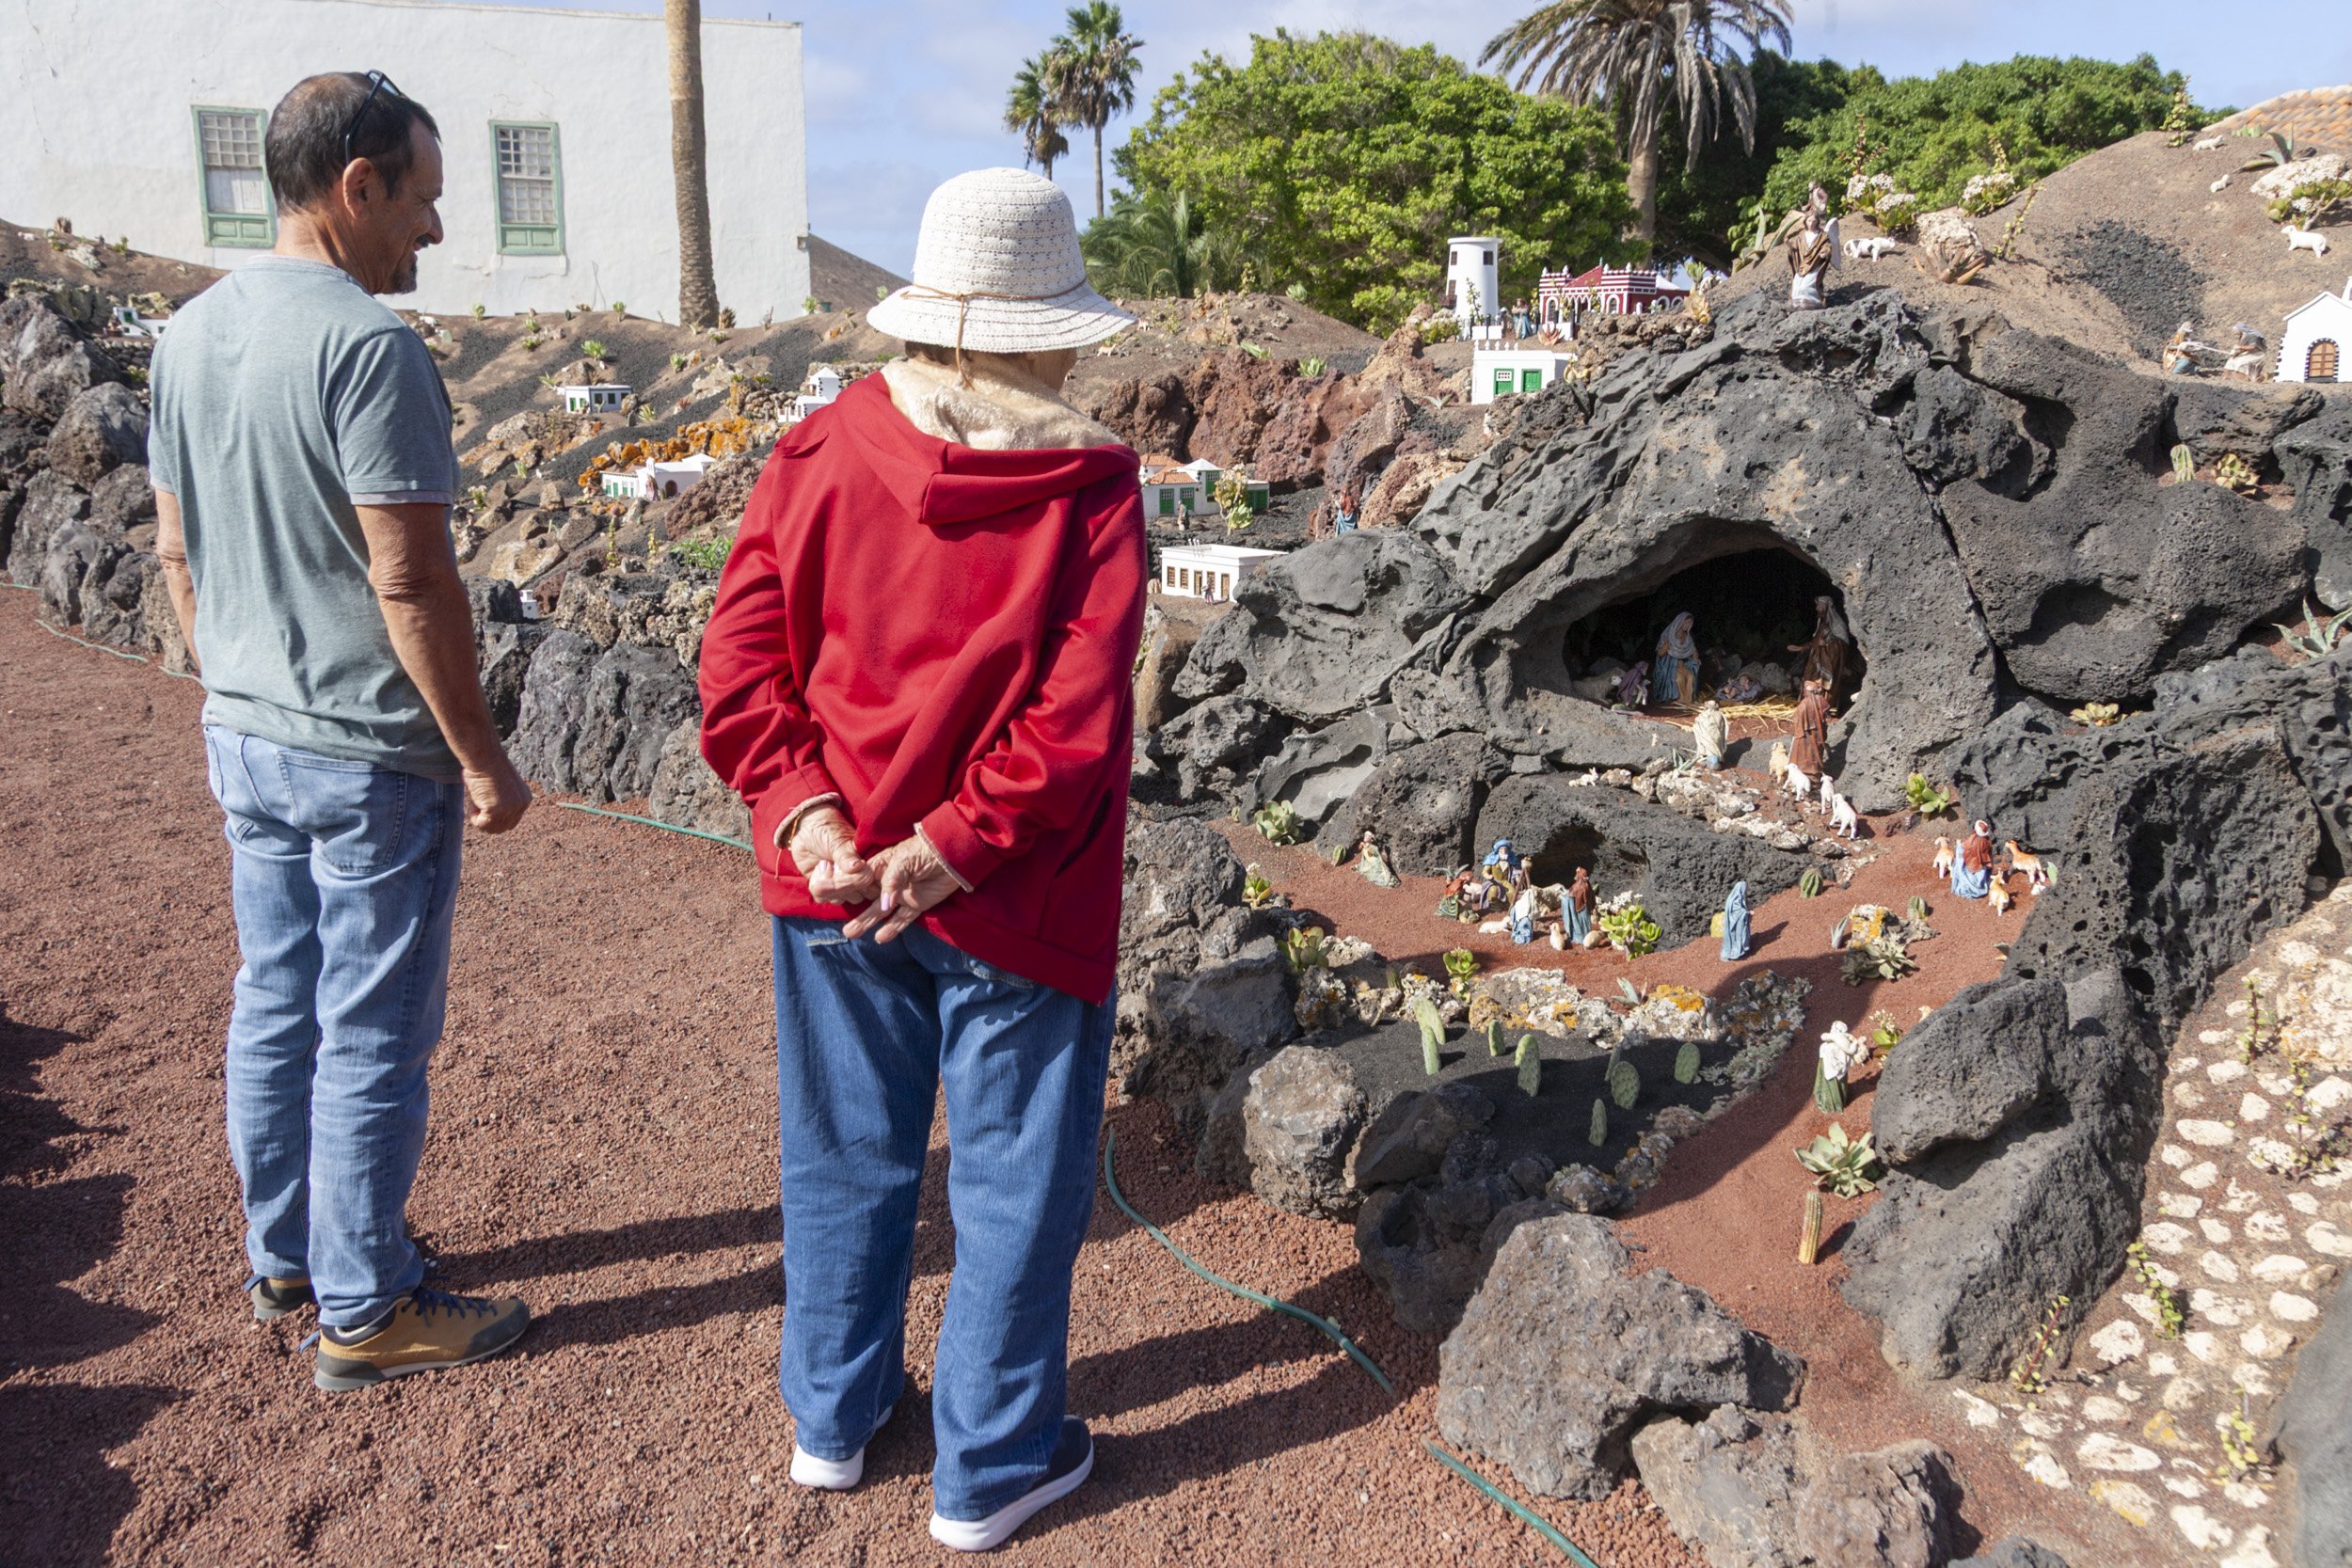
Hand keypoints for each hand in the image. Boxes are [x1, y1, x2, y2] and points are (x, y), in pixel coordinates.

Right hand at [462, 754, 531, 832]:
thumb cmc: (487, 766)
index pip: (510, 821)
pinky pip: (481, 824)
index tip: (484, 804)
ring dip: (479, 817)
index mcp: (524, 799)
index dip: (494, 817)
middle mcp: (521, 805)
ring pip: (491, 828)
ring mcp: (510, 809)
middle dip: (486, 819)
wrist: (485, 757)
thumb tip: (487, 812)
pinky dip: (473, 816)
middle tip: (477, 803)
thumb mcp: (500, 786)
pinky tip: (474, 801)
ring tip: (476, 800)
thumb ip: (500, 799)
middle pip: (501, 828)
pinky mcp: (497, 811)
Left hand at [781, 805, 874, 903]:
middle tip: (831, 863)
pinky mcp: (825, 888)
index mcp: (867, 864)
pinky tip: (817, 870)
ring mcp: (841, 884)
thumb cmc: (827, 830)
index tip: (843, 866)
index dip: (856, 881)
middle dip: (841, 885)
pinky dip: (817, 887)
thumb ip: (846, 856)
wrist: (806, 829)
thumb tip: (857, 867)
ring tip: (824, 863)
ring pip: (840, 900)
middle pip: (857, 897)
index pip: (869, 884)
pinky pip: (823, 898)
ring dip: (828, 886)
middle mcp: (856, 877)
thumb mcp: (838, 841)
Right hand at [841, 835, 960, 943]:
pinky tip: (880, 938)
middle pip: (866, 898)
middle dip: (853, 910)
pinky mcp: (917, 903)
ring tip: (850, 933)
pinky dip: (892, 928)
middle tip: (840, 924)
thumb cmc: (925, 849)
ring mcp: (902, 894)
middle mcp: (888, 882)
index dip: (846, 888)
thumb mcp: (903, 860)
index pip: (858, 879)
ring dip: (866, 922)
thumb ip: (891, 882)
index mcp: (881, 866)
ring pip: (880, 912)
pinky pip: (902, 918)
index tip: (831, 898)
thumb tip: (883, 905)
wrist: (953, 853)